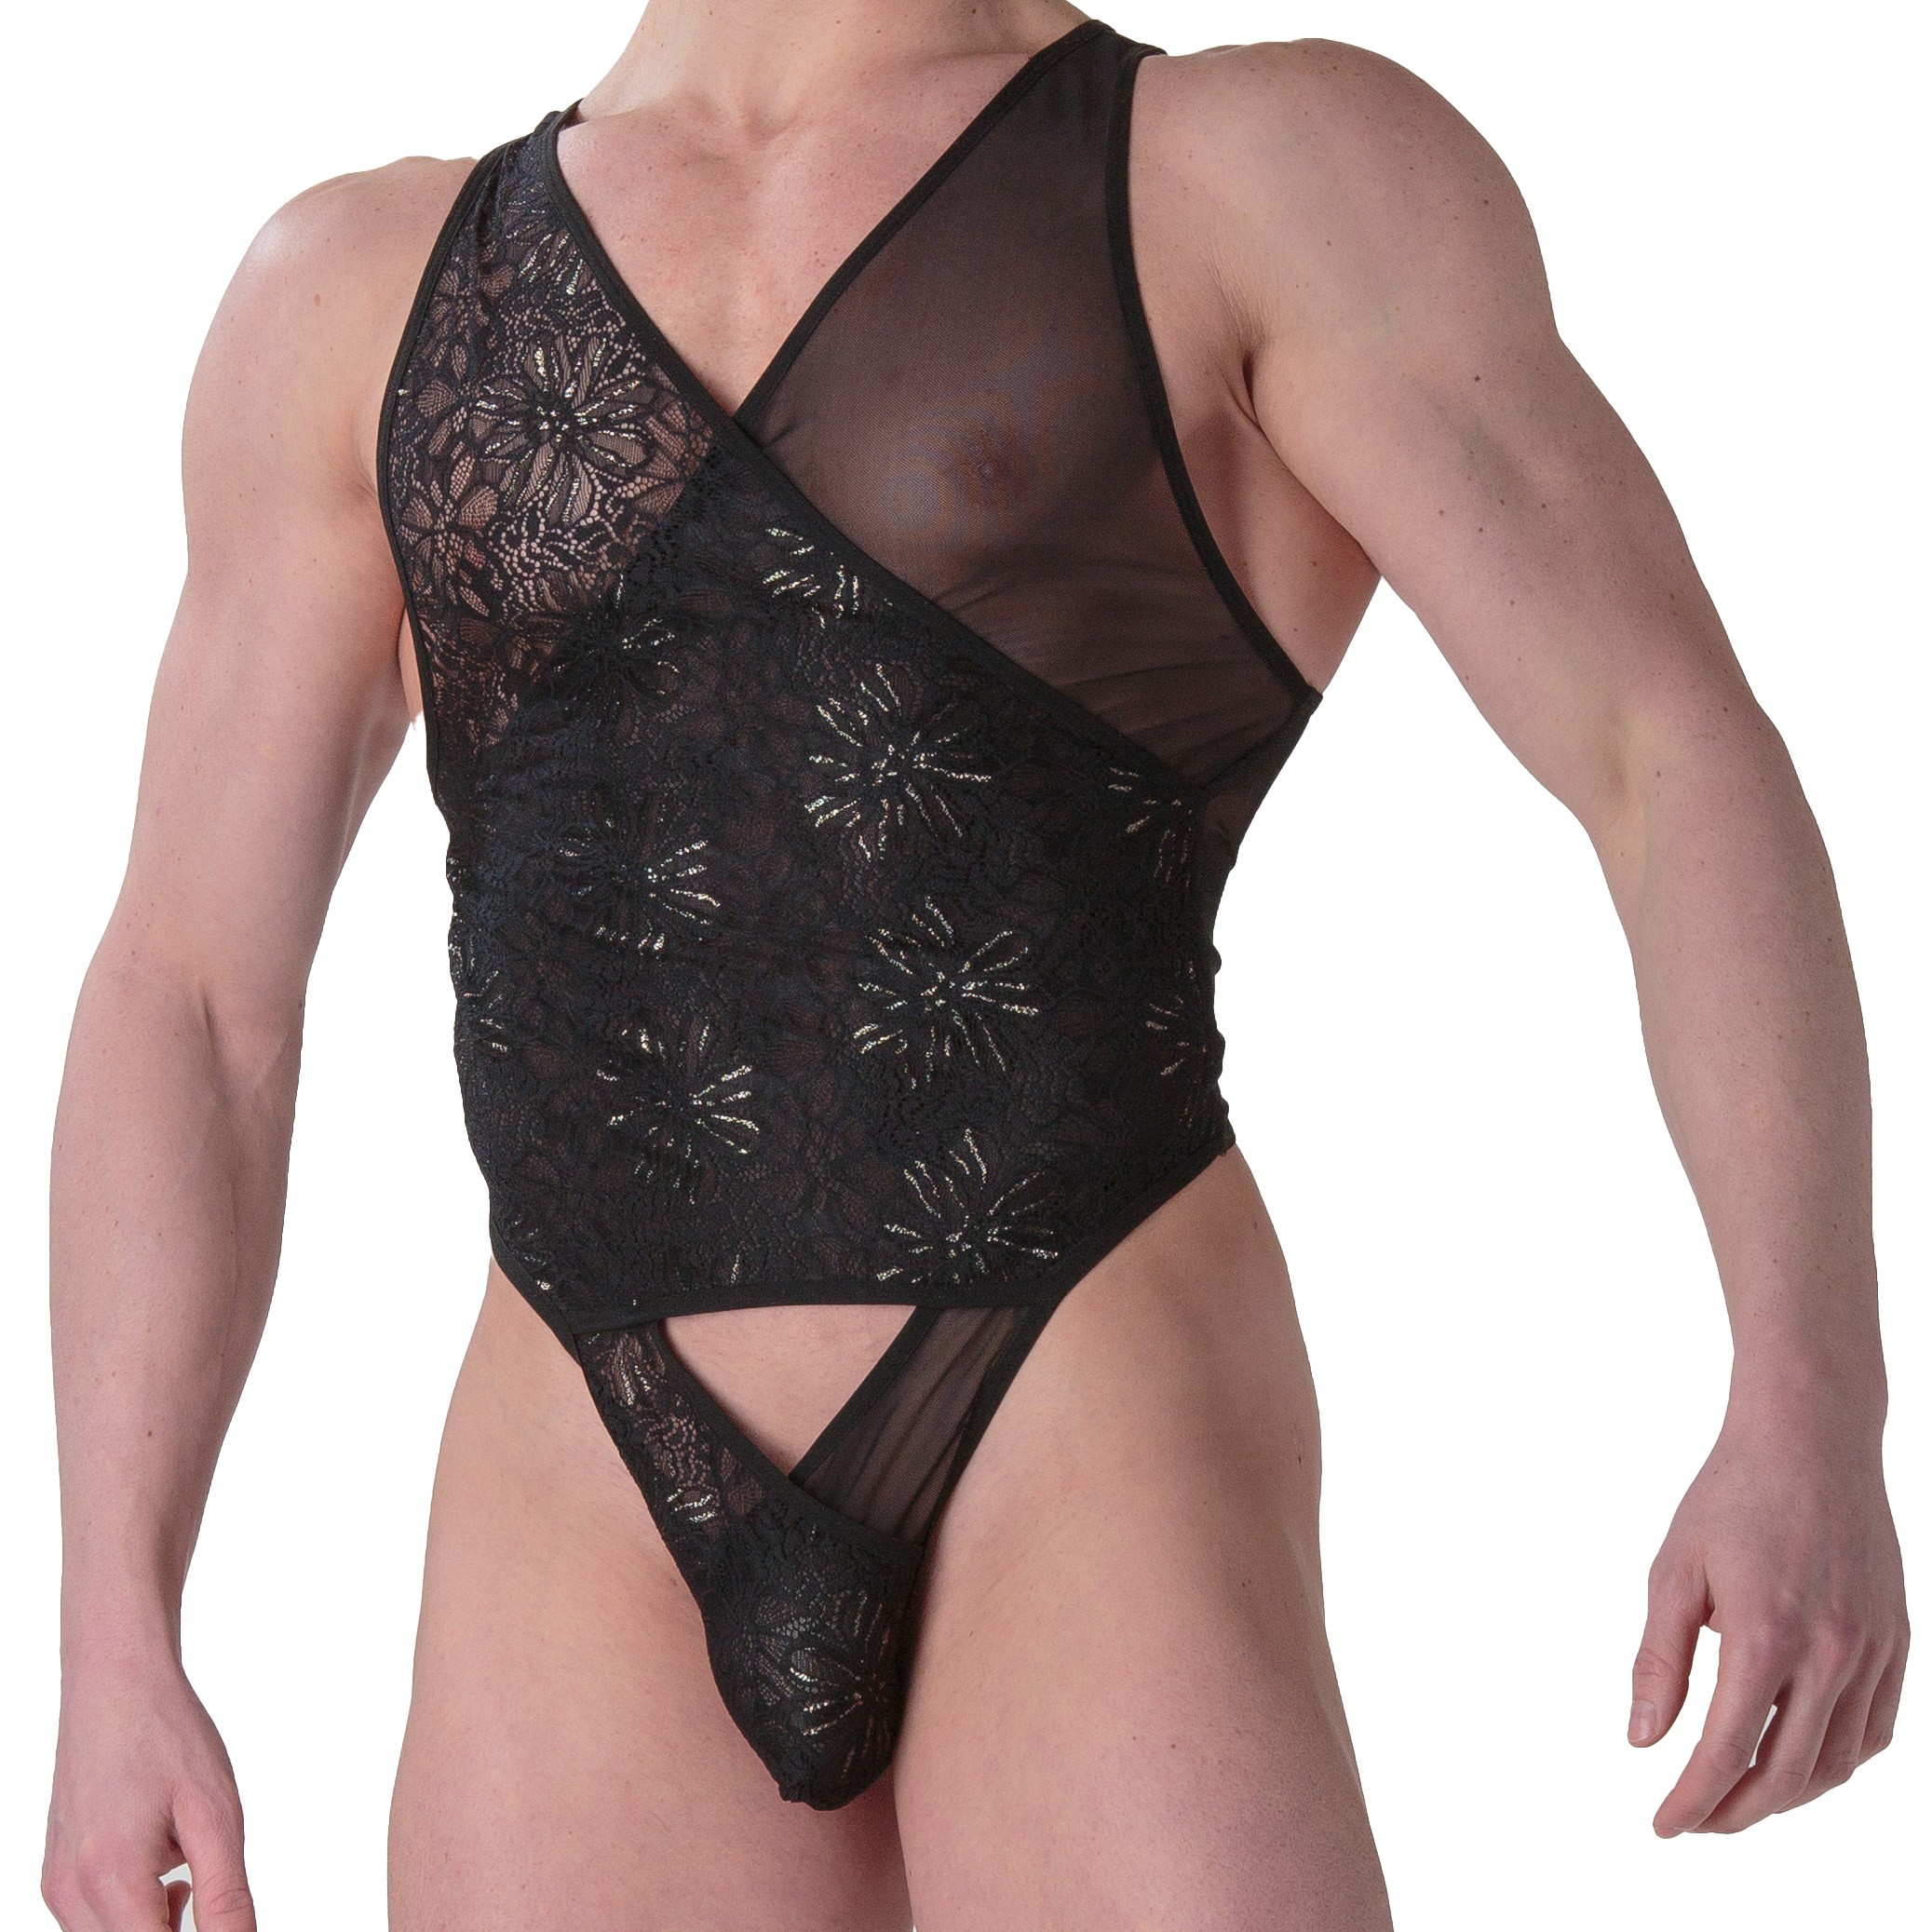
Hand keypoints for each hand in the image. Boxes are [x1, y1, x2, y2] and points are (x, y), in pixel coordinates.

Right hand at [43, 1653, 254, 1930]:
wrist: (116, 1683)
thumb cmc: (165, 1733)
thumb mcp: (216, 1813)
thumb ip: (226, 1894)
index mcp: (111, 1878)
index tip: (221, 1917)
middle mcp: (71, 1892)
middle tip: (200, 1884)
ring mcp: (57, 1886)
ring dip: (153, 1926)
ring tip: (184, 1866)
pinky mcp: (56, 1875)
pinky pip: (94, 1921)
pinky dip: (133, 1910)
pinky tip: (160, 1862)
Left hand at [1630, 1396, 1907, 1834]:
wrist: (1811, 1438)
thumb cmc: (1733, 1495)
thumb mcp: (1674, 1571)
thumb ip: (1659, 1661)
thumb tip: (1642, 1742)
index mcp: (1766, 1636)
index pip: (1727, 1751)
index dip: (1693, 1800)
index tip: (1663, 1826)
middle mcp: (1831, 1654)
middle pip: (1787, 1775)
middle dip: (1735, 1813)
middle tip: (1695, 1821)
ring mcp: (1873, 1651)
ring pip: (1837, 1763)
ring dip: (1786, 1796)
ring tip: (1738, 1798)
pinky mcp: (1898, 1641)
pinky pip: (1877, 1730)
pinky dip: (1837, 1762)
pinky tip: (1800, 1760)